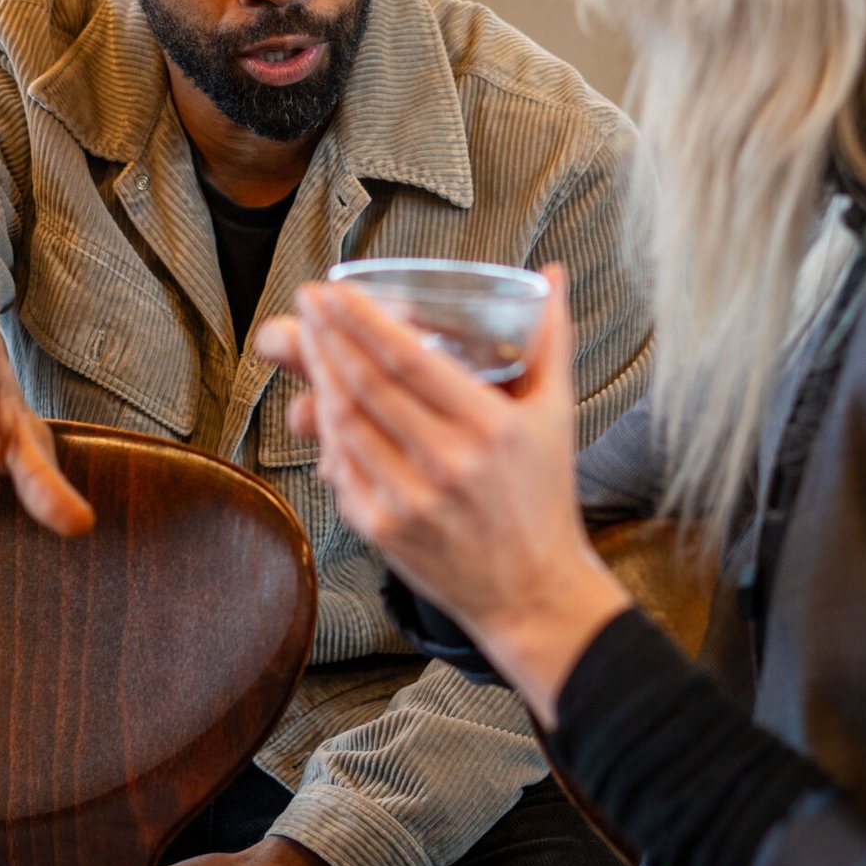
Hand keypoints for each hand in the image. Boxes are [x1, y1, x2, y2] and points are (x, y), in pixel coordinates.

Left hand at [256, 268, 628, 725]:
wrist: (532, 591)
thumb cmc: (544, 496)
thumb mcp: (557, 413)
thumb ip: (552, 338)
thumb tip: (553, 273)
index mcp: (490, 427)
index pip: (409, 358)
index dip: (362, 319)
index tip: (335, 289)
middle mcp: (447, 463)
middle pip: (366, 385)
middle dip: (328, 334)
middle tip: (309, 298)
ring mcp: (409, 500)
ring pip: (344, 423)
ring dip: (319, 374)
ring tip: (309, 337)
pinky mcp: (382, 530)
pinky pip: (339, 467)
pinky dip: (325, 430)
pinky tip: (319, 399)